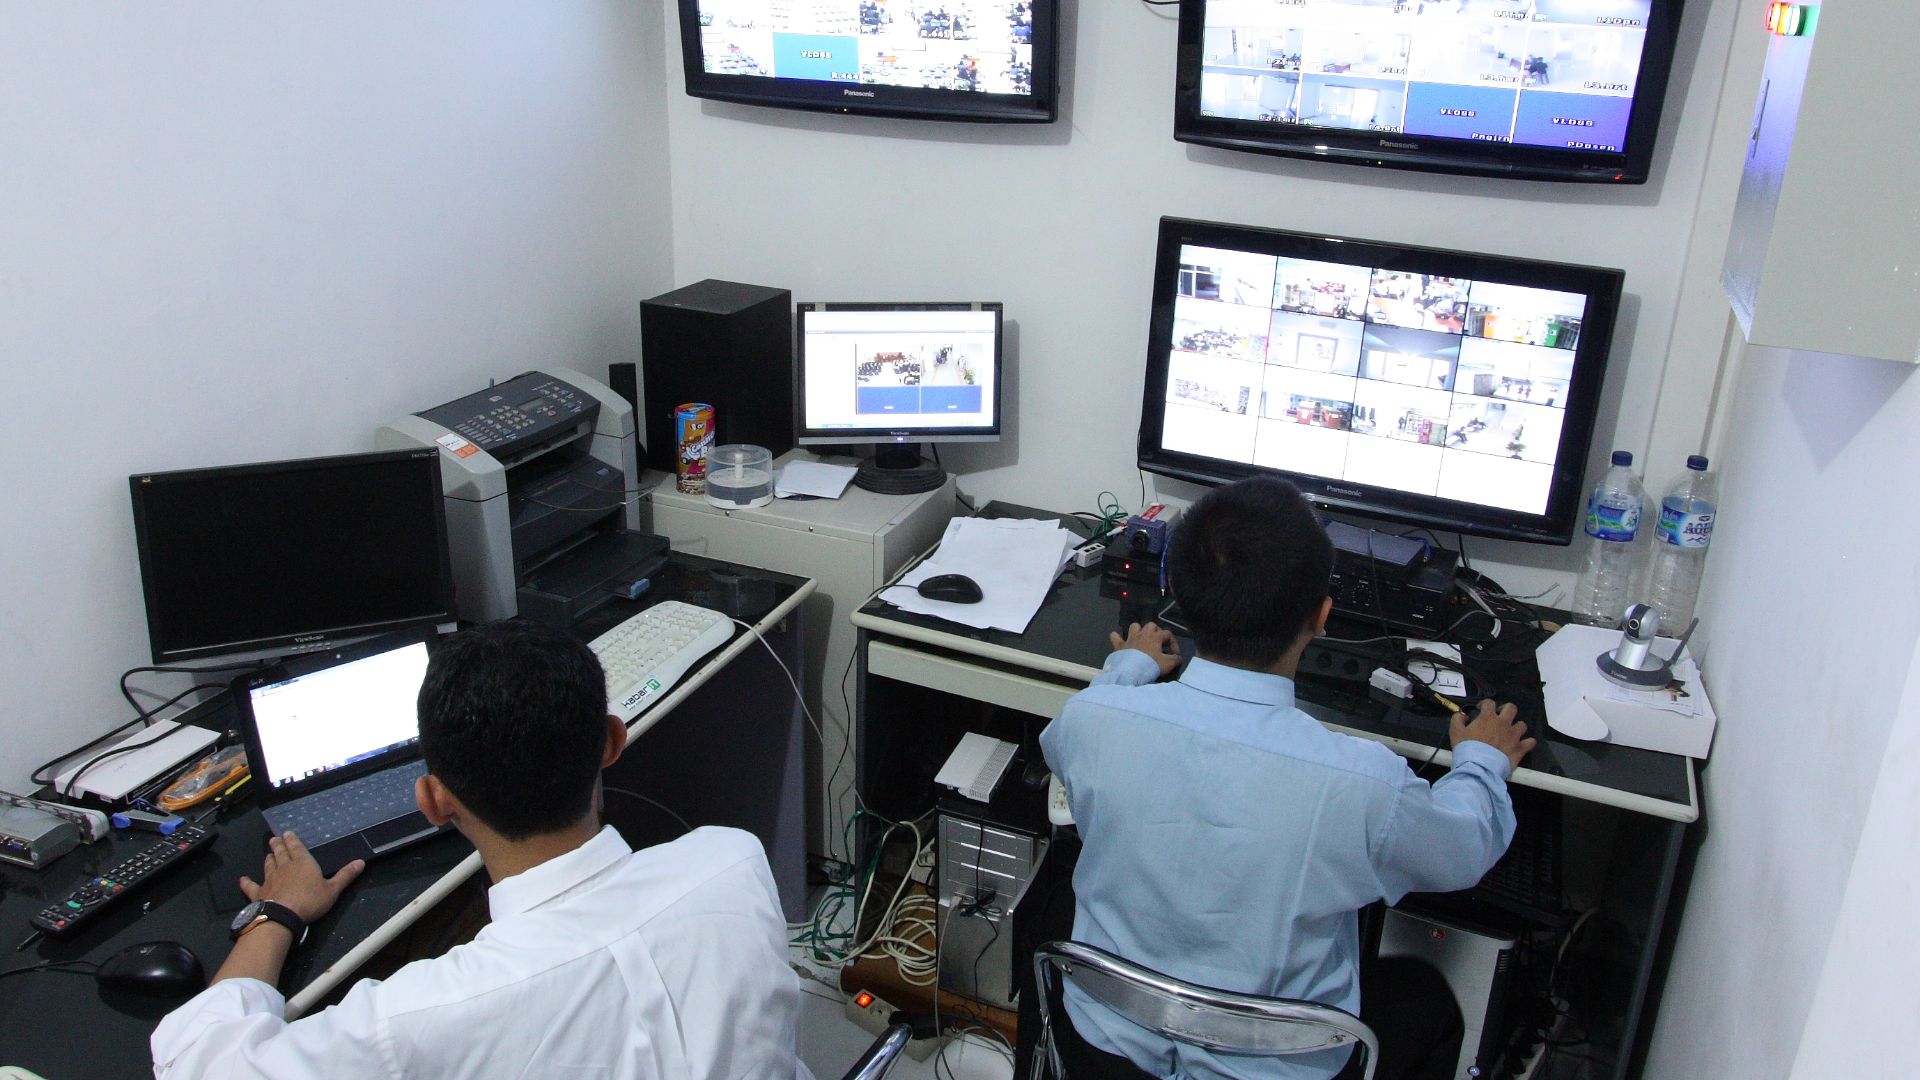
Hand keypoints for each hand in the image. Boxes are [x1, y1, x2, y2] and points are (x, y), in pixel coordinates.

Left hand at [238, 831, 364, 924]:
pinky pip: (251, 886)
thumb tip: (360, 862)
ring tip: (268, 853)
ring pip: (268, 865)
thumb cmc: (310, 901)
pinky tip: (242, 879)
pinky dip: (247, 882)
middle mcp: (284, 867)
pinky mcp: (258, 893)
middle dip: (278, 845)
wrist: (282, 916)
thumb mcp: (333, 890)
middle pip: (280, 853)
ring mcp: (269, 879)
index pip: (297, 848)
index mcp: (303, 863)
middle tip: (275, 839)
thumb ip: (345, 876)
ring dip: (269, 858)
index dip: (292, 840)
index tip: (287, 833)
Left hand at [1109, 621, 1179, 677]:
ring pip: (1135, 626)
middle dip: (1156, 632)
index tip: (1175, 654)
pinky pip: (1115, 637)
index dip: (1174, 642)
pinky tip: (1119, 640)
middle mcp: (1142, 634)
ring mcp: (1130, 638)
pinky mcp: (1120, 645)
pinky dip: (1117, 637)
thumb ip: (1176, 659)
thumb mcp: (1168, 664)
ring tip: (1142, 638)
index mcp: (1155, 637)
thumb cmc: (1151, 666)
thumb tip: (1179, 657)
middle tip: (1159, 643)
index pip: (1168, 634)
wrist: (1131, 672)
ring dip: (1139, 630)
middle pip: (1151, 625)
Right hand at [1448, 699, 1535, 770]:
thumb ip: (1457, 719)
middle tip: (1499, 717)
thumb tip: (1462, 715)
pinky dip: (1527, 742)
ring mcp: (1514, 735)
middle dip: (1505, 710)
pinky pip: (1530, 742)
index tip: (1480, 710)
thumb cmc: (1467, 748)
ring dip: (1516, 727)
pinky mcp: (1520, 748)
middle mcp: (1504, 723)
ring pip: (1522, 724)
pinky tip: (1522, 744)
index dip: (1484, 704)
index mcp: (1488, 717)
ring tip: (1510, 732)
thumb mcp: (1455, 731)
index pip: (1489, 702)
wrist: (1479, 767)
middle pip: (1511, 708)